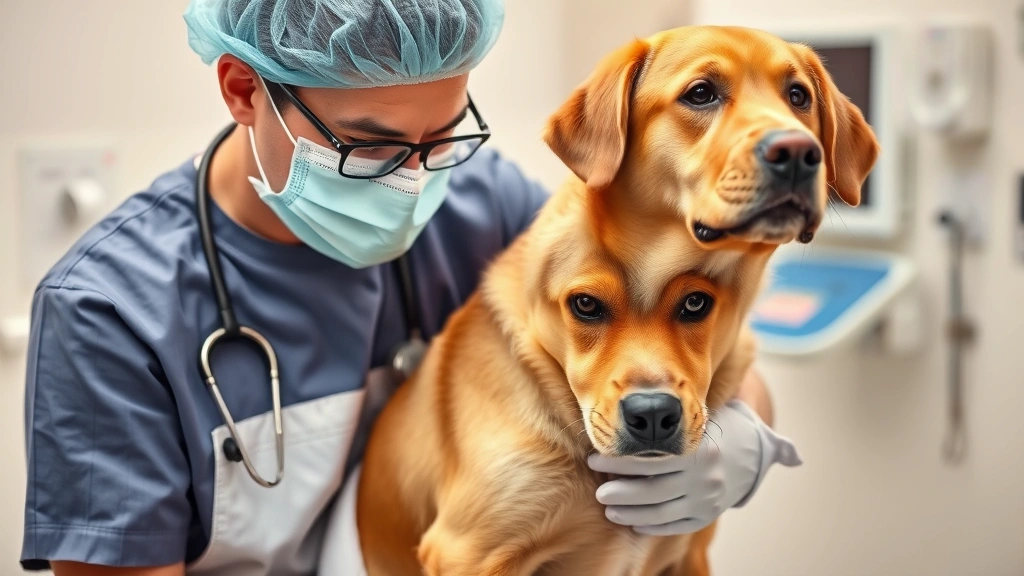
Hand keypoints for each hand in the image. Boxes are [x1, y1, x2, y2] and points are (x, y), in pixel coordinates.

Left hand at [587, 399, 801, 535]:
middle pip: (653, 491)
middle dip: (621, 494)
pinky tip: (633, 522)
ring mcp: (707, 500)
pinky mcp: (707, 516)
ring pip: (662, 513)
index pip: (651, 460)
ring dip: (631, 514)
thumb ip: (664, 419)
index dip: (619, 462)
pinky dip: (652, 526)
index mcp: (699, 450)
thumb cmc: (711, 428)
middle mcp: (705, 478)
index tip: (595, 458)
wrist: (752, 453)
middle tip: (599, 493)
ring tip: (609, 509)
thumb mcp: (696, 417)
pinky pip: (675, 526)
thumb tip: (618, 417)